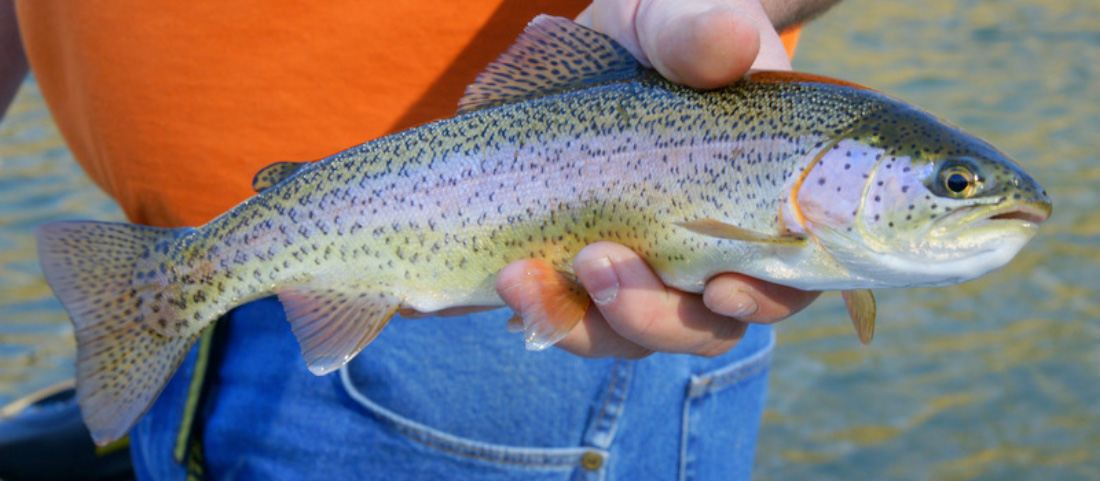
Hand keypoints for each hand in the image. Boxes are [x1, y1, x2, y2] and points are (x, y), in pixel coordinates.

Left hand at [495, 0, 819, 358]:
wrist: (604, 44)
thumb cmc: (668, 29)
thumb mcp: (680, 19)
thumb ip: (699, 34)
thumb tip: (726, 40)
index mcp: (766, 207)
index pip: (787, 281)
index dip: (762, 300)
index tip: (721, 290)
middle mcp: (712, 255)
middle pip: (700, 328)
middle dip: (648, 315)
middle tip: (598, 262)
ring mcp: (646, 270)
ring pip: (627, 336)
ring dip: (578, 322)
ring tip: (522, 276)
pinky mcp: (582, 270)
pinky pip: (566, 317)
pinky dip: (536, 310)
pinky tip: (505, 281)